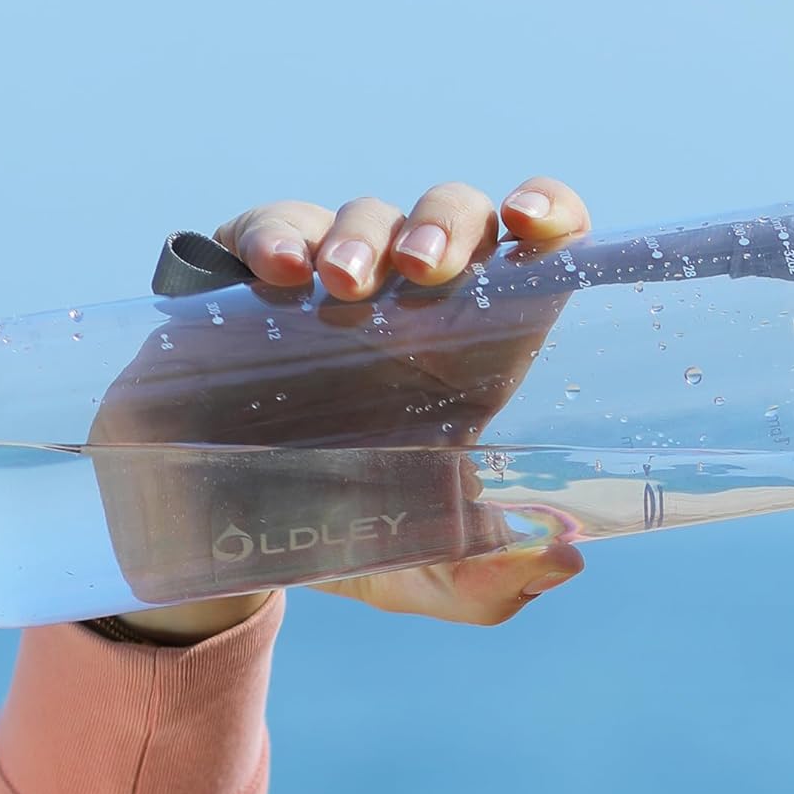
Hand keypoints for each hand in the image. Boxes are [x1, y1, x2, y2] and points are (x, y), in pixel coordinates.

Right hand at [110, 179, 591, 643]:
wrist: (231, 549)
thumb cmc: (355, 540)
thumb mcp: (424, 573)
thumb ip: (491, 580)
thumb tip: (563, 558)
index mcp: (478, 352)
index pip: (534, 252)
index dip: (549, 213)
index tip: (534, 225)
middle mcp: (413, 304)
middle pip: (451, 215)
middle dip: (443, 226)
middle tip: (422, 271)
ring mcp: (331, 287)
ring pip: (363, 215)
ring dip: (360, 234)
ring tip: (341, 282)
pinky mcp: (250, 289)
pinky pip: (264, 230)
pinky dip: (270, 233)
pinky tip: (276, 270)